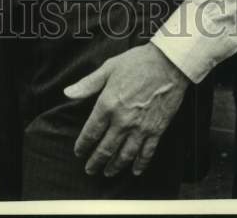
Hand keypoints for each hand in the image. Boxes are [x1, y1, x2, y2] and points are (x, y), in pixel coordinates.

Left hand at [64, 43, 189, 177]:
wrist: (168, 63)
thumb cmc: (138, 62)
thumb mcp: (109, 68)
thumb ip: (88, 84)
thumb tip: (68, 93)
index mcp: (108, 105)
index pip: (91, 132)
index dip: (83, 145)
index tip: (79, 151)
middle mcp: (122, 121)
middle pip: (106, 148)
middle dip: (95, 161)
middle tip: (90, 169)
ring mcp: (140, 128)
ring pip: (125, 155)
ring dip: (115, 166)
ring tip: (108, 172)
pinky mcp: (156, 130)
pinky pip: (147, 152)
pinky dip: (140, 164)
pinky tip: (135, 170)